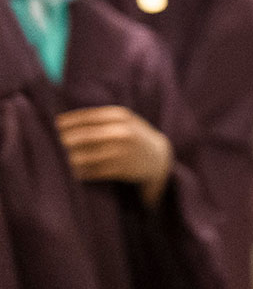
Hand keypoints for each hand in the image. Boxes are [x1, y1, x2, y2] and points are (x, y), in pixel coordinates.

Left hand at [56, 106, 172, 204]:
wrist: (159, 158)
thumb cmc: (134, 136)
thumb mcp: (124, 120)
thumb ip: (99, 117)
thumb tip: (61, 122)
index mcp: (121, 116)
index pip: (86, 117)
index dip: (68, 121)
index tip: (57, 125)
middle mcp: (122, 132)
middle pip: (82, 136)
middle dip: (67, 140)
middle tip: (61, 143)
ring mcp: (122, 151)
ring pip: (84, 156)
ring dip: (72, 158)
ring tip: (69, 158)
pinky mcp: (121, 169)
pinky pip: (92, 171)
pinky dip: (81, 172)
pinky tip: (79, 170)